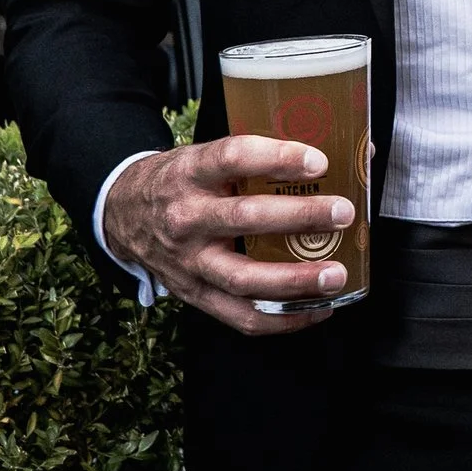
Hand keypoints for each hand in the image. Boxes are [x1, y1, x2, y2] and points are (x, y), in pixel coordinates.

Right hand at [100, 136, 354, 334]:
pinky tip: (319, 309)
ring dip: (296, 279)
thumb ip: (263, 155)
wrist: (123, 213)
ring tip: (337, 274)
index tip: (319, 161)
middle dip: (300, 216)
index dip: (278, 157)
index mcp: (191, 172)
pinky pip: (242, 317)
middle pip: (245, 218)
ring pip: (244, 277)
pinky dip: (284, 319)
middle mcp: (186, 217)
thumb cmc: (183, 181)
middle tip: (342, 213)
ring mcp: (189, 262)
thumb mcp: (207, 156)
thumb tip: (349, 151)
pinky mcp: (195, 295)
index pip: (233, 157)